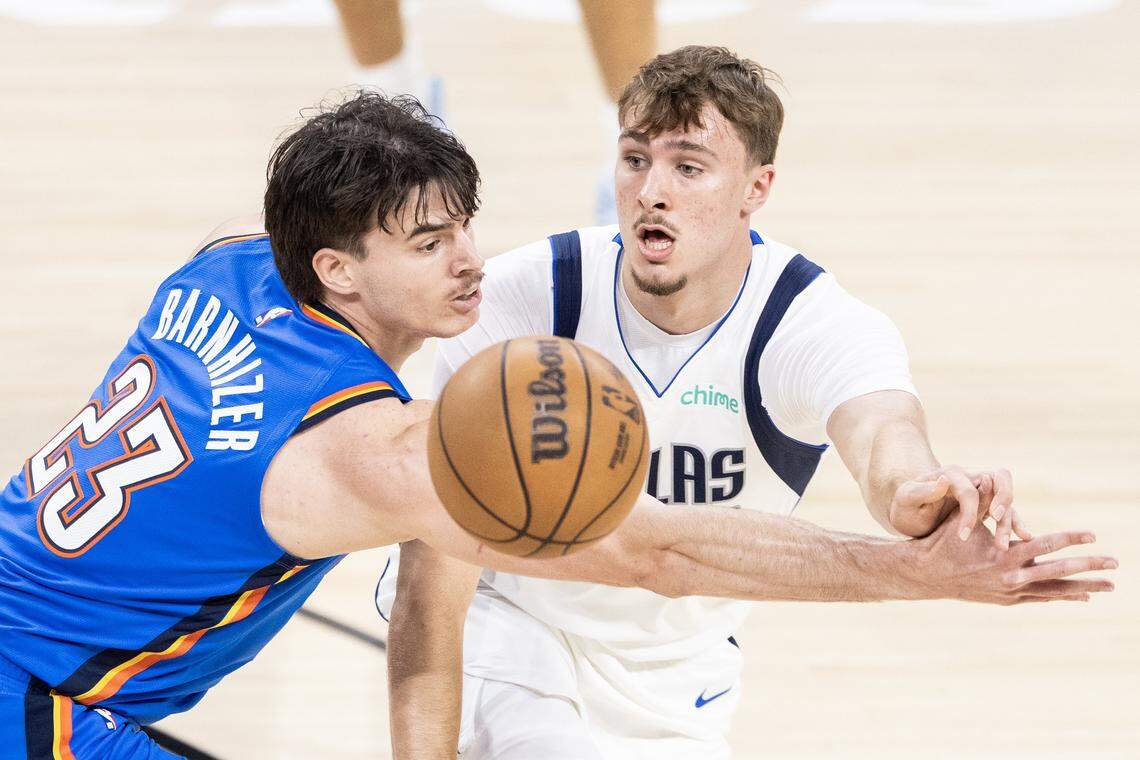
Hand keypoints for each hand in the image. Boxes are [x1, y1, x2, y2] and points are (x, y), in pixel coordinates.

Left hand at [890, 465, 1028, 547]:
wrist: (910, 513)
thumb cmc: (906, 505)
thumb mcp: (906, 498)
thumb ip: (922, 490)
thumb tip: (944, 481)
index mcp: (951, 474)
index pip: (969, 490)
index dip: (969, 512)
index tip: (963, 536)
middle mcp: (971, 478)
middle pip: (999, 479)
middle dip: (1003, 500)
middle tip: (997, 522)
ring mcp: (982, 492)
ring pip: (1006, 499)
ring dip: (1010, 519)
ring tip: (1003, 546)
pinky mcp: (988, 506)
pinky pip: (1008, 511)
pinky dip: (1016, 522)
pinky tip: (1023, 537)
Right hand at [911, 511, 1116, 604]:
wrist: (926, 574)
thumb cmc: (945, 541)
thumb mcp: (965, 520)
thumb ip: (984, 503)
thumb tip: (996, 480)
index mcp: (1004, 554)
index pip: (1046, 545)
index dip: (1072, 538)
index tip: (1093, 535)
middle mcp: (1011, 576)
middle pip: (1059, 572)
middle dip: (1090, 567)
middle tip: (1115, 563)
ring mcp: (1011, 592)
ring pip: (1055, 590)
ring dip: (1084, 587)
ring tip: (1109, 586)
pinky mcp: (1008, 600)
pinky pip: (1042, 598)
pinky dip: (1062, 596)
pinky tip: (1081, 595)